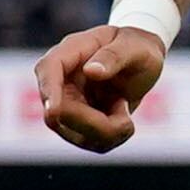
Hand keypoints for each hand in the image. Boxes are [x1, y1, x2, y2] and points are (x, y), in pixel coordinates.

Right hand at [34, 24, 168, 151]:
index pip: (48, 70)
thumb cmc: (136, 47)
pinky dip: (113, 137)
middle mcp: (61, 80)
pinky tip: (124, 120)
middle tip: (126, 109)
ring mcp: (66, 104)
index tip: (53, 111)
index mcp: (70, 53)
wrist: (142, 61)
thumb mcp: (134, 47)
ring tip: (125, 108)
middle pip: (59, 112)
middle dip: (94, 121)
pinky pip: (91, 142)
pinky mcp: (79, 123)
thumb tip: (91, 71)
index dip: (49, 91)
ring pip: (72, 133)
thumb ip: (114, 56)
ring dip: (107, 131)